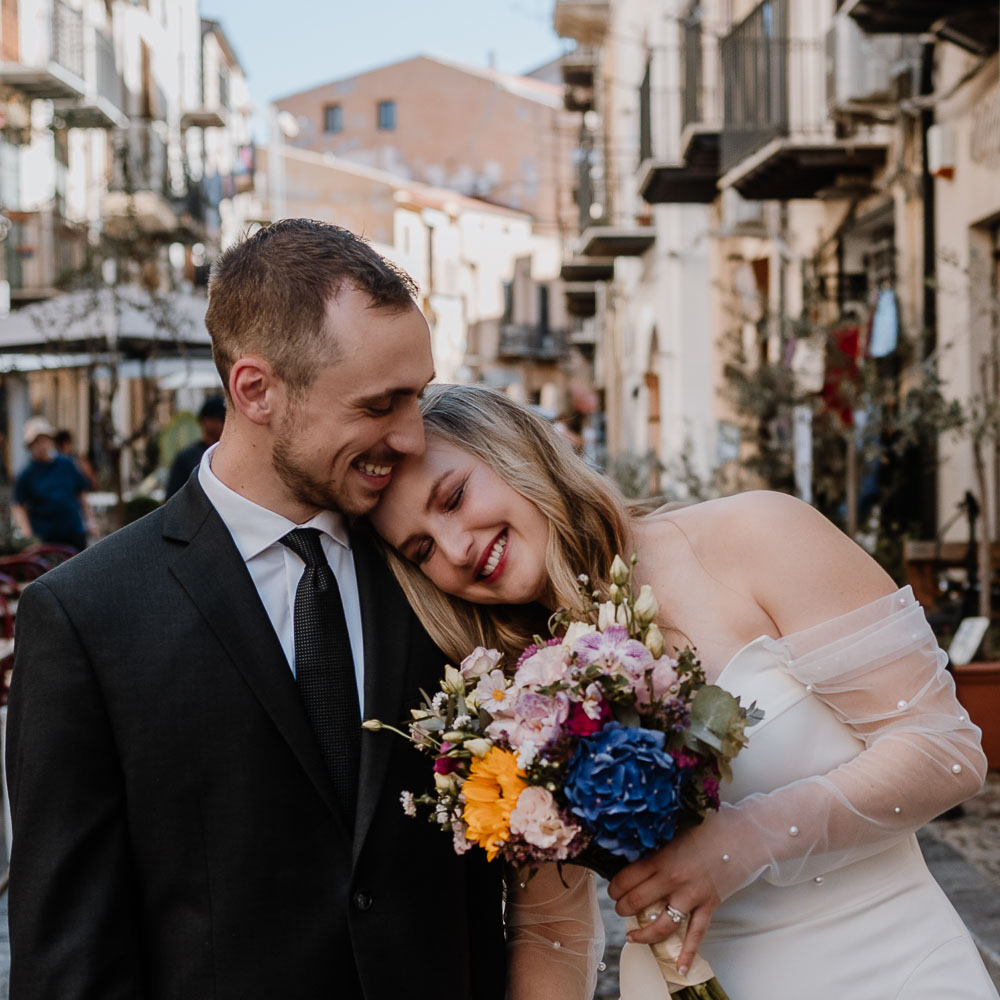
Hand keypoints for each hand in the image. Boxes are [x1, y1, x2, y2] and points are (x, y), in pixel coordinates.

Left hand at [607, 831, 720, 975]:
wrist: (745, 834)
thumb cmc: (710, 826)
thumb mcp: (675, 829)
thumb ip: (658, 843)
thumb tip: (635, 848)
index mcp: (661, 858)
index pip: (626, 879)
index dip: (615, 887)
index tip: (613, 889)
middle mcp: (673, 880)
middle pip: (636, 902)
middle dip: (622, 908)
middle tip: (619, 908)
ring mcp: (691, 895)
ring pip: (661, 924)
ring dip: (642, 933)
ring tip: (632, 936)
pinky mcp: (709, 905)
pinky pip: (696, 934)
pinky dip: (687, 953)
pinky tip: (679, 968)